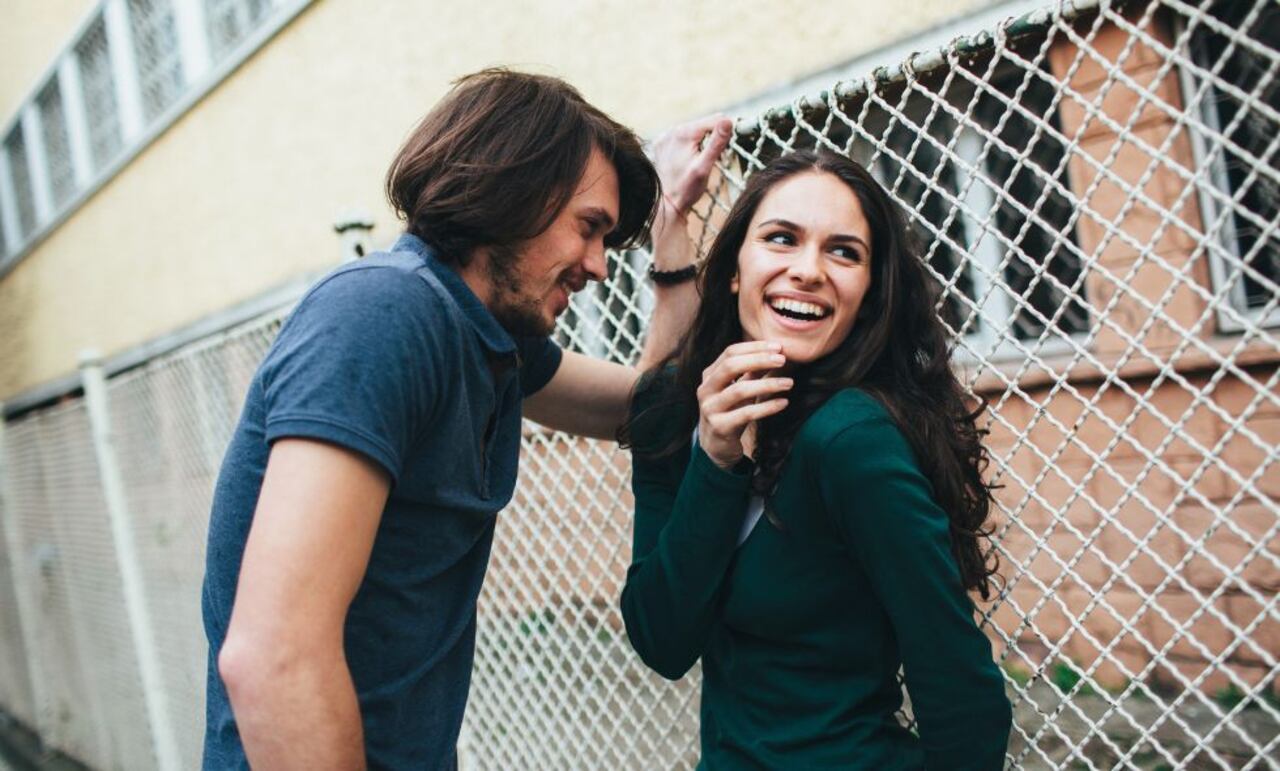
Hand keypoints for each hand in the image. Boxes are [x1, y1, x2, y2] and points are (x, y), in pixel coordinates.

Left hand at [652, 115, 733, 231]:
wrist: (667, 204)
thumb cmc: (687, 189)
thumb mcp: (704, 168)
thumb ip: (716, 144)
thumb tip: (727, 121)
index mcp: (683, 133)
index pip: (715, 120)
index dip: (725, 133)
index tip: (726, 150)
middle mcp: (671, 131)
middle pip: (703, 125)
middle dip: (713, 139)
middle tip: (713, 159)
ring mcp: (664, 137)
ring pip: (693, 131)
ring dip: (702, 142)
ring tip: (700, 161)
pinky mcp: (662, 144)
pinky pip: (682, 138)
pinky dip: (689, 146)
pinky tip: (688, 160)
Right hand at [696, 342, 791, 469]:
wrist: (716, 445)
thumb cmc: (731, 411)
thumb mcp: (740, 389)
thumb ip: (752, 372)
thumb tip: (776, 353)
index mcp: (710, 375)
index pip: (730, 352)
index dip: (754, 347)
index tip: (778, 347)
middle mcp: (706, 389)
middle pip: (730, 366)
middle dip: (759, 360)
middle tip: (782, 360)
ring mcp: (710, 408)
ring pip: (740, 391)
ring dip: (767, 384)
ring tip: (789, 383)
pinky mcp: (720, 427)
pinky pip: (746, 414)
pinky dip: (767, 407)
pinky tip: (783, 402)